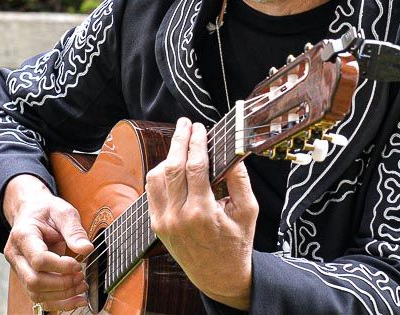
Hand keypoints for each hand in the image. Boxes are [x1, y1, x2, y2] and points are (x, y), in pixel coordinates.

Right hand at [2, 175, 94, 310]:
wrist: (32, 212)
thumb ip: (74, 230)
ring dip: (62, 295)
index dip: (60, 266)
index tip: (78, 264)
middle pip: (34, 281)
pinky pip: (39, 298)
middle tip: (81, 276)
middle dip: (62, 283)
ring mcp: (18, 269)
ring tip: (82, 286)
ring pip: (35, 293)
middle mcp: (15, 255)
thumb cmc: (47, 211)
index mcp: (23, 235)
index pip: (38, 259)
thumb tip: (86, 250)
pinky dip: (59, 303)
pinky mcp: (26, 278)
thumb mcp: (63, 212)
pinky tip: (76, 300)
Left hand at [145, 118, 258, 310]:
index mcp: (202, 213)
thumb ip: (240, 179)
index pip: (194, 166)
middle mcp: (178, 216)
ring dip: (168, 156)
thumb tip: (233, 150)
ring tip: (181, 144)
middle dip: (179, 140)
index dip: (196, 142)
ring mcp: (163, 221)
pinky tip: (171, 165)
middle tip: (186, 124)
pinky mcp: (156, 225)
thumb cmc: (236, 243)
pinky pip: (151, 191)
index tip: (200, 128)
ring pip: (156, 177)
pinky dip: (160, 174)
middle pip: (172, 167)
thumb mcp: (248, 211)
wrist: (219, 276)